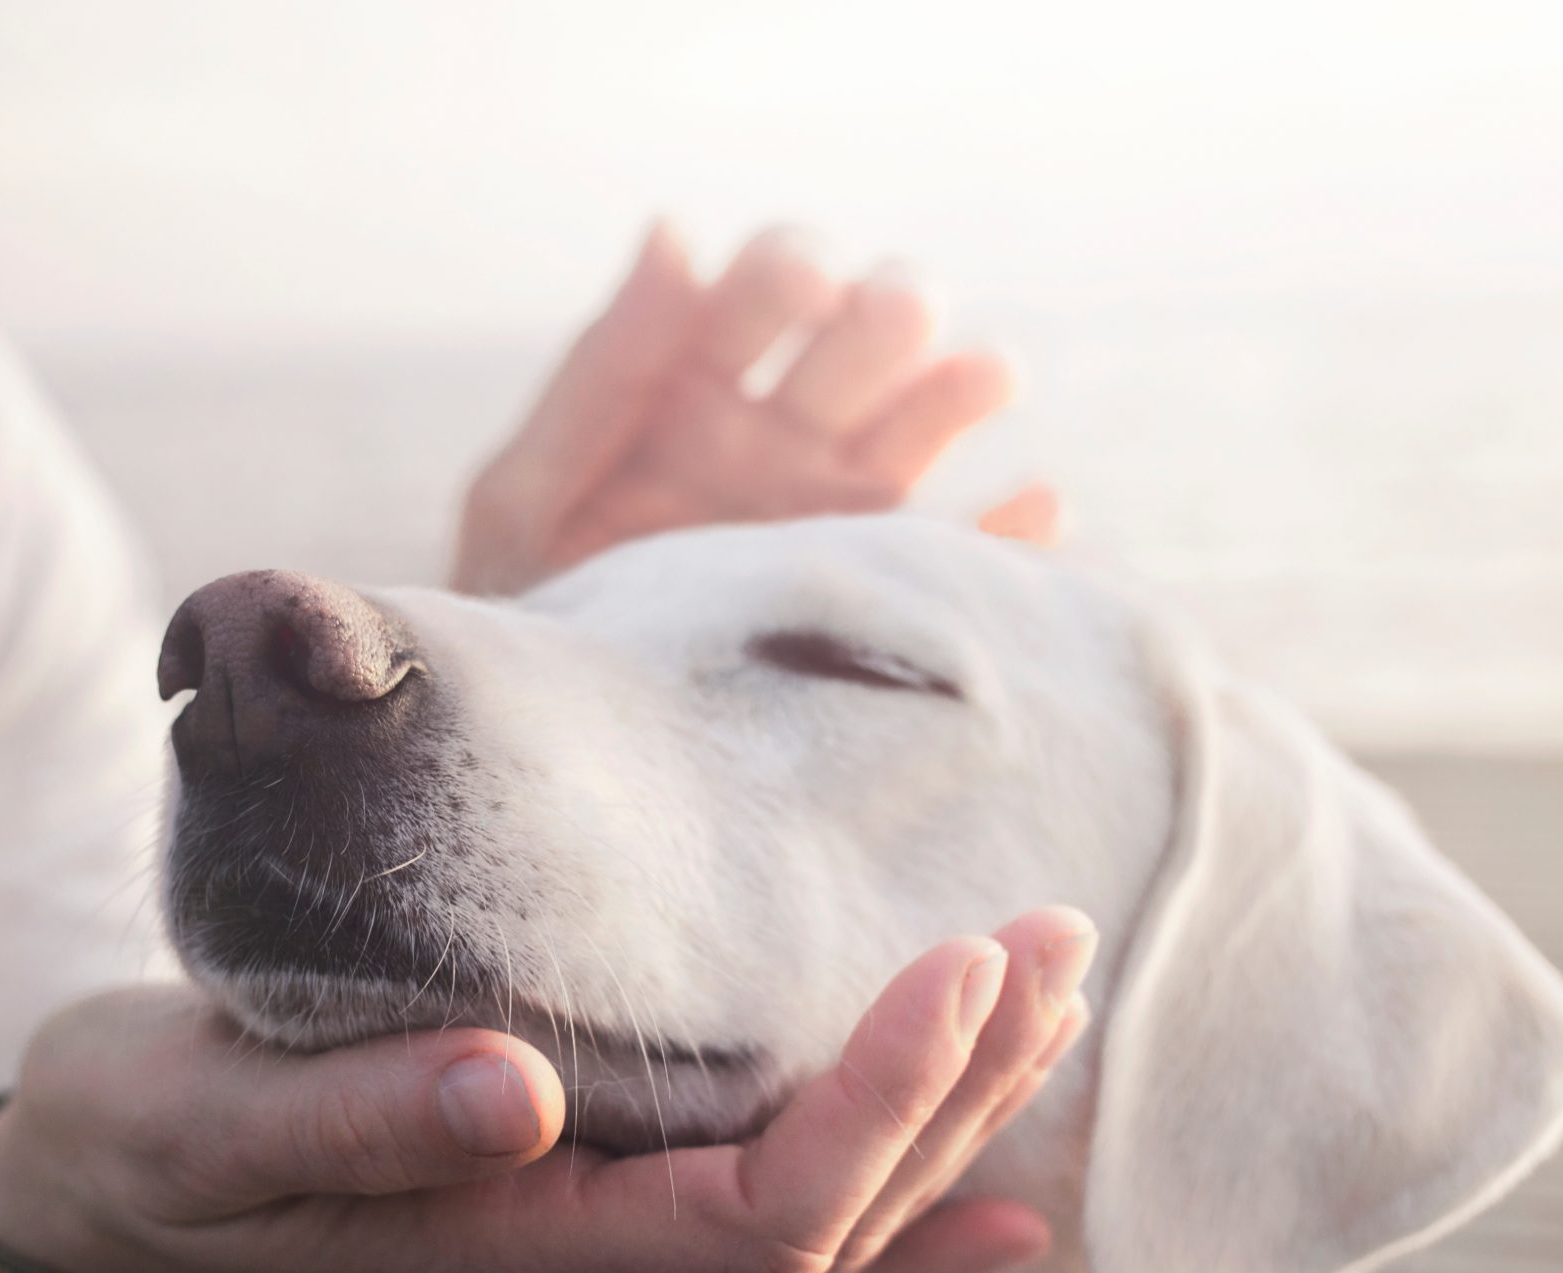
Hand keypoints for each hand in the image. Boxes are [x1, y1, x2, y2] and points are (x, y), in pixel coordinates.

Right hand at [0, 910, 1093, 1272]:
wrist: (103, 1180)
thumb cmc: (147, 1138)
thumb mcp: (210, 1119)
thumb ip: (354, 1120)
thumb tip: (513, 1090)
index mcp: (514, 1252)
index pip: (757, 1216)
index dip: (878, 1108)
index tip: (959, 967)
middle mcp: (582, 1270)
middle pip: (829, 1226)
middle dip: (957, 1093)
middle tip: (1048, 943)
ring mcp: (593, 1247)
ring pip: (822, 1228)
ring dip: (947, 1121)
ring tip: (1046, 1002)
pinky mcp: (586, 1199)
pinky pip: (777, 1229)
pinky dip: (894, 1196)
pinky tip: (988, 1176)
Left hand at [454, 224, 1061, 598]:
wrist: (561, 752)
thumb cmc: (527, 615)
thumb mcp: (529, 494)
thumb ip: (602, 370)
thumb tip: (675, 229)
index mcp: (696, 385)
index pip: (771, 282)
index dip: (794, 267)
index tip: (800, 287)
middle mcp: (783, 433)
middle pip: (870, 330)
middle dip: (889, 309)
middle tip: (884, 324)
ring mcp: (841, 511)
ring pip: (934, 416)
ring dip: (964, 383)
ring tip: (981, 381)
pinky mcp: (885, 595)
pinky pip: (977, 555)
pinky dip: (1020, 531)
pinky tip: (1034, 509)